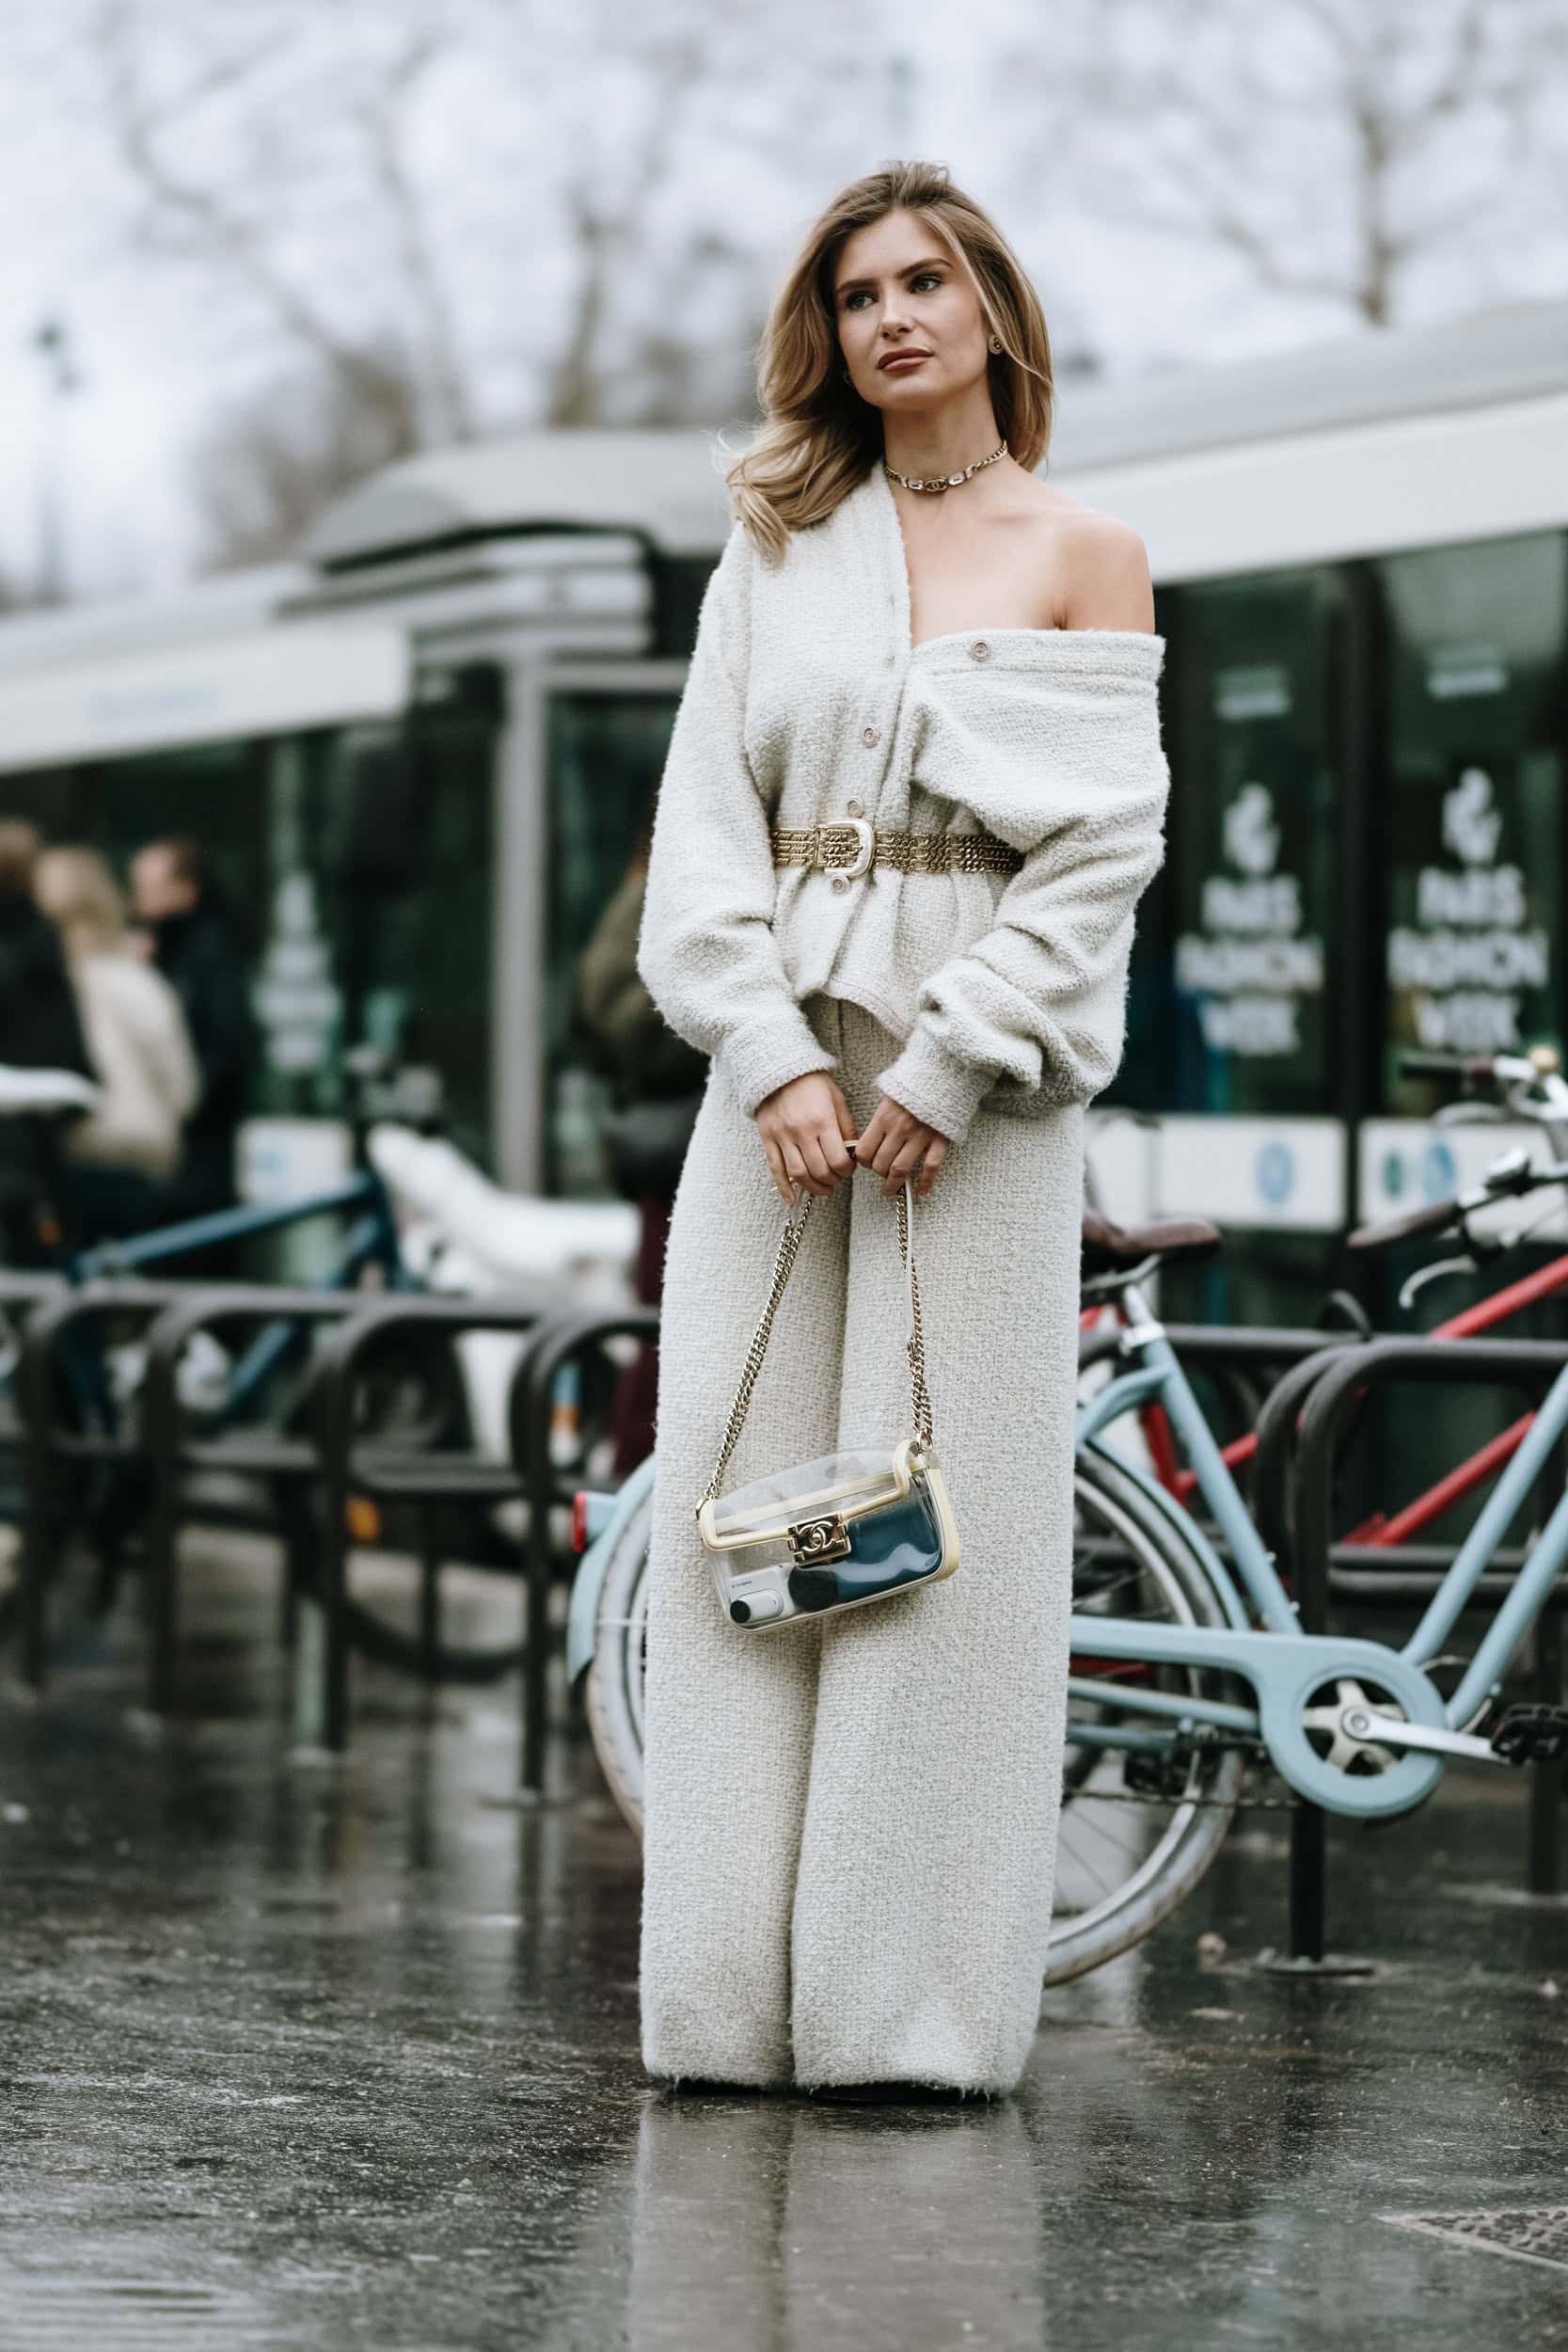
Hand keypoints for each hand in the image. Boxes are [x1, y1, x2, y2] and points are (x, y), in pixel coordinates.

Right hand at [755, 1071, 857, 1203]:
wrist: (778, 1067)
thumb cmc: (811, 1082)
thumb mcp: (836, 1099)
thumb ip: (846, 1127)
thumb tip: (853, 1152)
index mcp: (822, 1121)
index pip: (838, 1159)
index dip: (847, 1171)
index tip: (849, 1169)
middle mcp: (801, 1131)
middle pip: (819, 1170)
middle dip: (832, 1181)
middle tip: (837, 1180)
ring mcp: (782, 1136)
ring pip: (798, 1174)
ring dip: (813, 1188)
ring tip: (823, 1189)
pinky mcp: (767, 1139)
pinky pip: (775, 1169)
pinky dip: (783, 1188)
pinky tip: (791, 1200)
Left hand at [856, 1094, 948, 1197]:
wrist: (943, 1074)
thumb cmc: (914, 1085)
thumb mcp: (889, 1096)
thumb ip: (880, 1119)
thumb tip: (868, 1141)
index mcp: (884, 1118)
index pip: (864, 1151)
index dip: (863, 1162)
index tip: (866, 1163)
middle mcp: (899, 1129)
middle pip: (881, 1164)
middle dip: (878, 1173)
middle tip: (880, 1176)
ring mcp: (921, 1136)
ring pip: (900, 1170)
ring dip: (893, 1184)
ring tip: (890, 1190)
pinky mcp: (940, 1140)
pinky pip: (931, 1167)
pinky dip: (925, 1182)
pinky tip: (920, 1190)